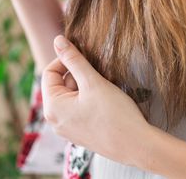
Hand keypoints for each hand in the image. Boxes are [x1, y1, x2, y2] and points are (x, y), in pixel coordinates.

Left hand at [41, 35, 150, 166]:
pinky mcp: (80, 133)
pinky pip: (78, 109)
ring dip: (86, 87)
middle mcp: (55, 121)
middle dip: (79, 76)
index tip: (86, 58)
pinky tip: (106, 103)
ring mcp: (67, 129)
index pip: (49, 72)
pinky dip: (90, 100)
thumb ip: (74, 59)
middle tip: (99, 78)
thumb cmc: (114, 114)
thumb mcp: (92, 81)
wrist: (136, 145)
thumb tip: (58, 40)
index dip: (66, 60)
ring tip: (105, 91)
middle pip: (61, 84)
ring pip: (72, 96)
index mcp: (52, 107)